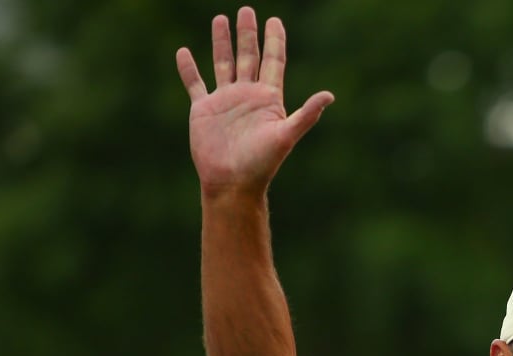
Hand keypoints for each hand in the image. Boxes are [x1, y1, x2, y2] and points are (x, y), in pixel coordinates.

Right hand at [174, 7, 333, 196]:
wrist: (232, 182)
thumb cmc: (262, 163)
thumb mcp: (286, 136)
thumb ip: (306, 115)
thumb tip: (329, 96)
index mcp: (268, 98)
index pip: (273, 61)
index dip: (275, 41)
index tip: (275, 20)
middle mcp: (247, 95)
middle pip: (249, 56)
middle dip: (248, 33)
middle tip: (247, 11)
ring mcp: (225, 101)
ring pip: (223, 63)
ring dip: (222, 42)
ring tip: (220, 19)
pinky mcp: (203, 110)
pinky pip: (195, 83)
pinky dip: (188, 69)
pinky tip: (184, 52)